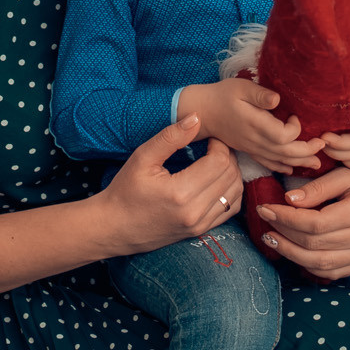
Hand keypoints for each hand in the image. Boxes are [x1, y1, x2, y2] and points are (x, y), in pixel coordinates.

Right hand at [95, 114, 244, 255]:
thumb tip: (197, 118)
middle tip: (214, 145)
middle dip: (228, 155)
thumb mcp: (142, 158)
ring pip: (235, 193)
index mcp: (181, 193)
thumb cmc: (125, 191)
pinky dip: (230, 190)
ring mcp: (200, 224)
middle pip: (231, 176)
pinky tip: (218, 179)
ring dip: (232, 172)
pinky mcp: (201, 231)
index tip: (209, 136)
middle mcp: (195, 212)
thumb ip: (171, 137)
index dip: (220, 144)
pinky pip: (230, 209)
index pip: (219, 162)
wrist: (114, 228)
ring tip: (216, 159)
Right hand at [177, 79, 319, 174]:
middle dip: (307, 150)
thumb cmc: (222, 95)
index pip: (282, 136)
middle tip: (323, 144)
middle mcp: (255, 140)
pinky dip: (283, 167)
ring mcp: (252, 148)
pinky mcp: (249, 150)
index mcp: (255, 124)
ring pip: (279, 160)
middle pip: (285, 152)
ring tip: (317, 162)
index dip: (295, 130)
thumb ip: (259, 94)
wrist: (202, 112)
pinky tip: (293, 168)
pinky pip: (268, 163)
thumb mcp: (240, 87)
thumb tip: (278, 99)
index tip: (295, 117)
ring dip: (300, 161)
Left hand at [250, 156, 349, 280]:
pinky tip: (295, 252)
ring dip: (291, 253)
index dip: (286, 218)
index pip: (315, 224)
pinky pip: (333, 272)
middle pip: (314, 245)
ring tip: (272, 238)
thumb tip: (288, 200)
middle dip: (283, 233)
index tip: (266, 207)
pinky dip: (310, 266)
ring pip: (321, 264)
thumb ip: (320, 187)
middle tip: (264, 220)